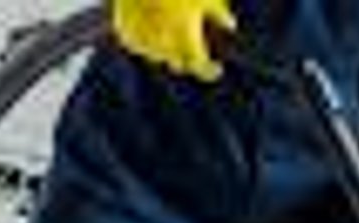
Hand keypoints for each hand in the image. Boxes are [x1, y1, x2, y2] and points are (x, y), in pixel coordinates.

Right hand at [111, 0, 235, 81]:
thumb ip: (219, 14)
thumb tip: (232, 26)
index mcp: (186, 40)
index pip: (201, 69)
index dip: (210, 72)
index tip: (217, 68)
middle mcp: (165, 46)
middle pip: (180, 66)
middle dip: (188, 60)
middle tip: (194, 49)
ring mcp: (144, 40)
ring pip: (159, 57)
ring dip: (168, 52)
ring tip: (172, 35)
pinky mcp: (126, 33)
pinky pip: (138, 45)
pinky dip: (145, 42)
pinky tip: (151, 32)